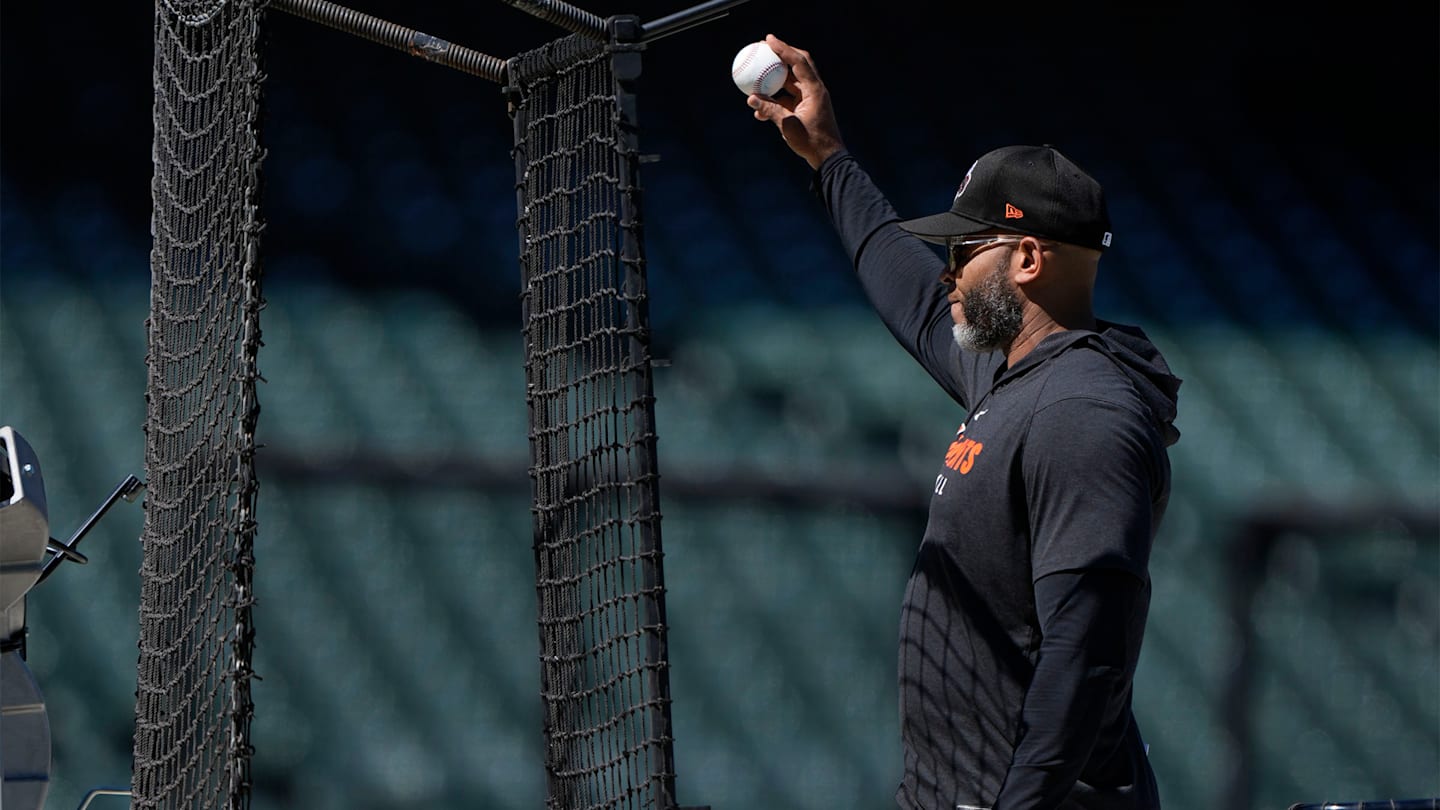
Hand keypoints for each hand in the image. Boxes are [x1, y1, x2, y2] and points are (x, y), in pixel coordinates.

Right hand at [748, 34, 845, 169]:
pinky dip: (774, 100)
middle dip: (780, 55)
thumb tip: (751, 99)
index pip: (798, 62)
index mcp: (814, 90)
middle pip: (797, 65)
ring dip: (773, 80)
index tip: (768, 40)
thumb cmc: (812, 142)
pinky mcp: (804, 109)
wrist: (827, 158)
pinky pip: (787, 99)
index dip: (783, 48)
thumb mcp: (788, 126)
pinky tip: (759, 108)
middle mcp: (814, 90)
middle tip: (763, 48)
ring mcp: (810, 99)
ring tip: (756, 75)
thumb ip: (770, 110)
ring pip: (789, 83)